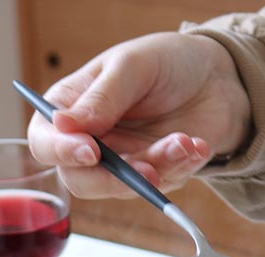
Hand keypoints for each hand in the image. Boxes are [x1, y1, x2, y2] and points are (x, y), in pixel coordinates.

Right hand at [27, 33, 251, 198]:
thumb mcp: (132, 66)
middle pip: (81, 180)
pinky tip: (197, 144)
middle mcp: (92, 141)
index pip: (46, 142)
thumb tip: (63, 125)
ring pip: (127, 188)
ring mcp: (124, 161)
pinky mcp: (156, 174)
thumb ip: (101, 98)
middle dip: (115, 179)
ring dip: (160, 168)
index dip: (62, 152)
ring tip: (184, 141)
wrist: (218, 78)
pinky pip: (163, 186)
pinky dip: (182, 168)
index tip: (90, 151)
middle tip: (147, 168)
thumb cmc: (168, 61)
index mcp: (71, 109)